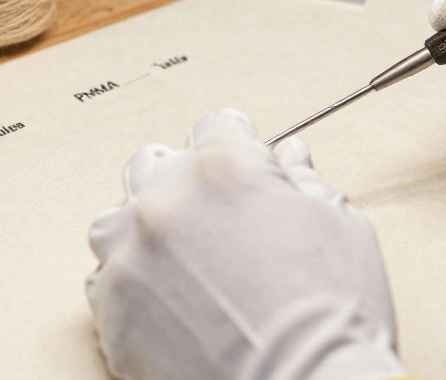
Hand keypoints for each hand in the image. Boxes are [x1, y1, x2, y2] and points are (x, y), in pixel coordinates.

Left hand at [86, 109, 405, 379]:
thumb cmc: (334, 319)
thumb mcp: (341, 229)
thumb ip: (305, 183)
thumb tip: (291, 159)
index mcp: (224, 168)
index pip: (217, 127)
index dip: (241, 151)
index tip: (246, 174)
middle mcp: (166, 200)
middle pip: (155, 165)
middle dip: (184, 184)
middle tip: (215, 222)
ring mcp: (132, 256)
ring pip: (115, 222)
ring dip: (144, 232)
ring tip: (180, 265)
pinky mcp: (112, 311)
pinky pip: (104, 283)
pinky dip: (131, 288)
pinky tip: (166, 306)